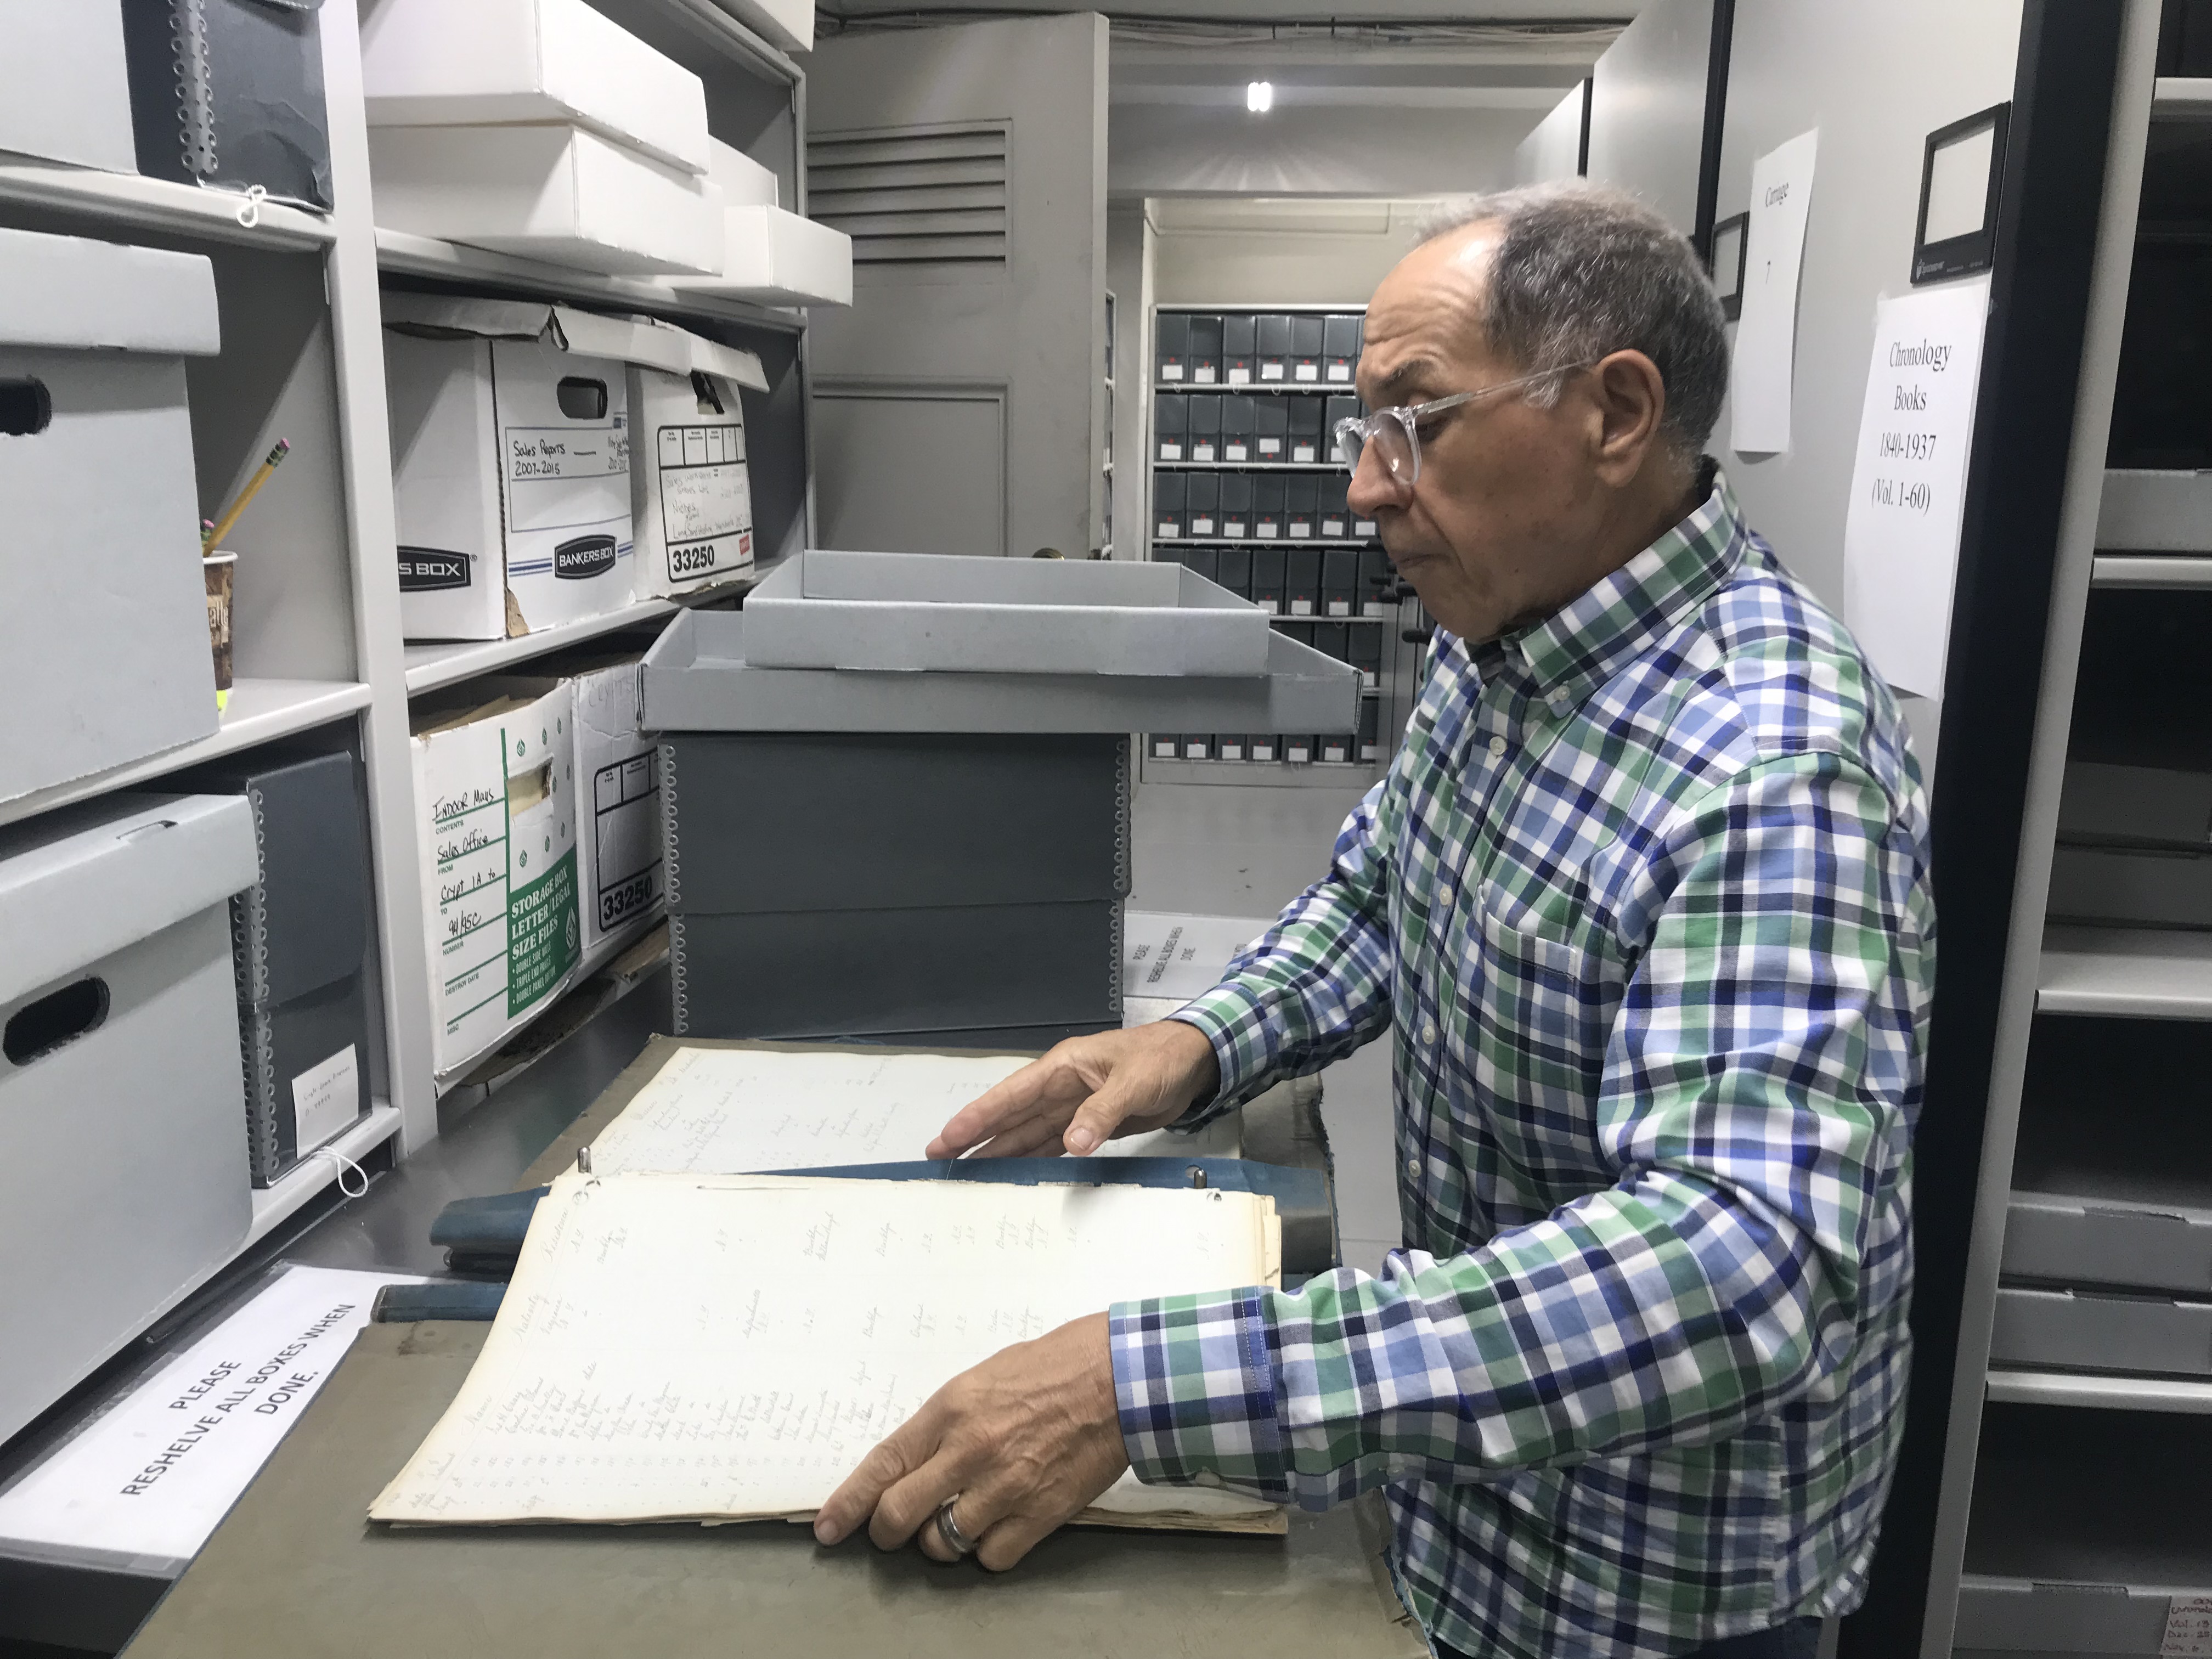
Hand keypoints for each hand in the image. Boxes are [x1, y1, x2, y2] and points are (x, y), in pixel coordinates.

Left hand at [812, 1312, 1126, 1569]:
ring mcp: (1006, 1486)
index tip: (830, 1527)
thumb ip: (946, 1423)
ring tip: (955, 1522)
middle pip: (900, 1515)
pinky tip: (996, 1528)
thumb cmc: (1054, 1368)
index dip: (849, 1502)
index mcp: (951, 1410)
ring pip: (944, 1543)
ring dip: (940, 1542)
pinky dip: (987, 1551)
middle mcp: (971, 1451)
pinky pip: (992, 1557)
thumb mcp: (983, 1379)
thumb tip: (917, 1461)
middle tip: (892, 1532)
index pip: (884, 1465)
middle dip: (888, 1532)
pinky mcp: (1041, 1513)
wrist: (1119, 1378)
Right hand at [927, 1022, 1220, 1158]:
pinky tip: (1017, 1175)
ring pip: (1028, 1134)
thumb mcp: (1133, 1083)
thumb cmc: (1161, 1059)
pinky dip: (1035, 1159)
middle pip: (1011, 1118)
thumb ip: (1102, 1113)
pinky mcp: (1091, 1123)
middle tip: (940, 1161)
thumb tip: (1072, 1145)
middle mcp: (1061, 1087)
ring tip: (969, 1175)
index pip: (1011, 1096)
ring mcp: (1074, 1106)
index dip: (977, 1118)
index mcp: (1062, 1067)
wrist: (1195, 1062)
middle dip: (977, 1139)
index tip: (947, 1137)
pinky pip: (1054, 1144)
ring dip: (1001, 1153)